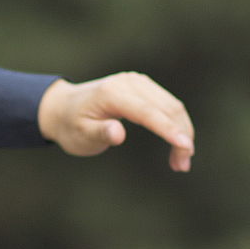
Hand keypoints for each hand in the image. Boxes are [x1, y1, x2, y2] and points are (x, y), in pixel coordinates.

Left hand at [37, 73, 194, 171]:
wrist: (64, 108)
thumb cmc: (71, 126)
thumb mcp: (80, 136)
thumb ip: (99, 133)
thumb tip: (118, 134)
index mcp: (111, 94)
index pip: (147, 112)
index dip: (168, 130)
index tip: (185, 148)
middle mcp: (128, 82)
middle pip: (166, 108)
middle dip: (181, 137)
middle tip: (182, 167)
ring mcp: (137, 82)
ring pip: (172, 105)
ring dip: (182, 132)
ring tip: (180, 162)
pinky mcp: (144, 86)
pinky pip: (168, 104)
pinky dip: (176, 124)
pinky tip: (178, 143)